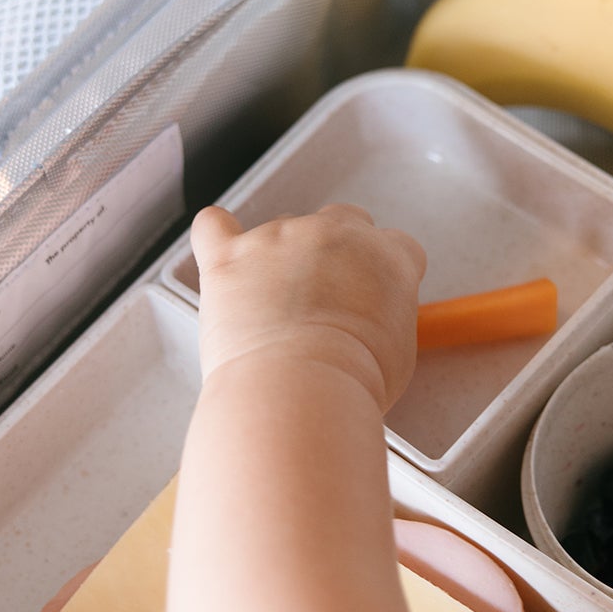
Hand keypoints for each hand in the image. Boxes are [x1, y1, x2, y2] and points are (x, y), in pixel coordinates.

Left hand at [190, 205, 426, 411]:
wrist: (300, 391)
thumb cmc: (350, 382)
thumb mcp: (398, 353)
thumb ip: (386, 318)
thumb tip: (370, 323)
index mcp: (387, 257)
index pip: (395, 244)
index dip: (378, 271)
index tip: (369, 293)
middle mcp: (336, 234)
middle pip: (342, 220)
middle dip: (335, 252)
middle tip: (324, 298)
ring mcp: (280, 238)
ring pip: (283, 226)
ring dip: (280, 257)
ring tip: (273, 310)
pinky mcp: (231, 255)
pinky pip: (214, 226)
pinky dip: (216, 237)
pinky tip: (222, 256)